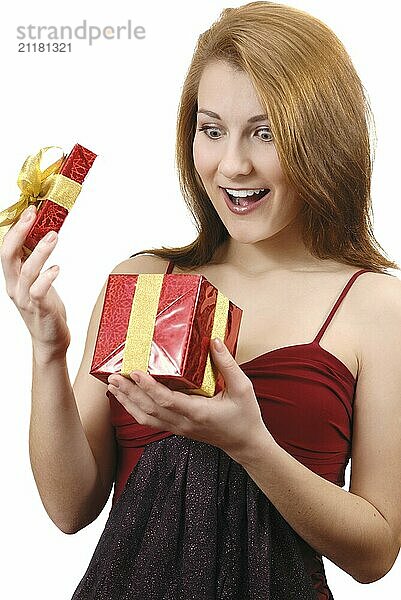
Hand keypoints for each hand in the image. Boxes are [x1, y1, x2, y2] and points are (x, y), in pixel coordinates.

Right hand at [0, 205, 69, 359]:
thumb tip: (43, 234)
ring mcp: (26, 299)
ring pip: (26, 270)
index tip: (29, 210)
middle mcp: (15, 287)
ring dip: (40, 251)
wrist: (50, 339)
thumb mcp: (37, 281)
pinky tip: (56, 268)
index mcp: (12, 278)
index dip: (14, 228)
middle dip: (19, 232)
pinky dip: (47, 278)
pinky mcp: (40, 309)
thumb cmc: (46, 308)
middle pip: (8, 255)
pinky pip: (39, 291)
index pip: (6, 248)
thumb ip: (35, 262)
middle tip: (33, 215)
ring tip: (53, 236)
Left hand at [107, 337, 270, 459]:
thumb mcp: (243, 388)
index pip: (167, 400)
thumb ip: (227, 365)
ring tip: (113, 385)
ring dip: (127, 401)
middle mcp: (183, 422)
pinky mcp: (176, 428)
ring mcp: (178, 428)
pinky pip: (150, 420)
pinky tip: (126, 398)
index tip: (136, 372)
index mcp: (198, 412)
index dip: (149, 387)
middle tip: (113, 376)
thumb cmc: (245, 416)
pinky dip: (135, 409)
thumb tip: (214, 341)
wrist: (245, 444)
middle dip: (129, 392)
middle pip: (148, 409)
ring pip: (145, 417)